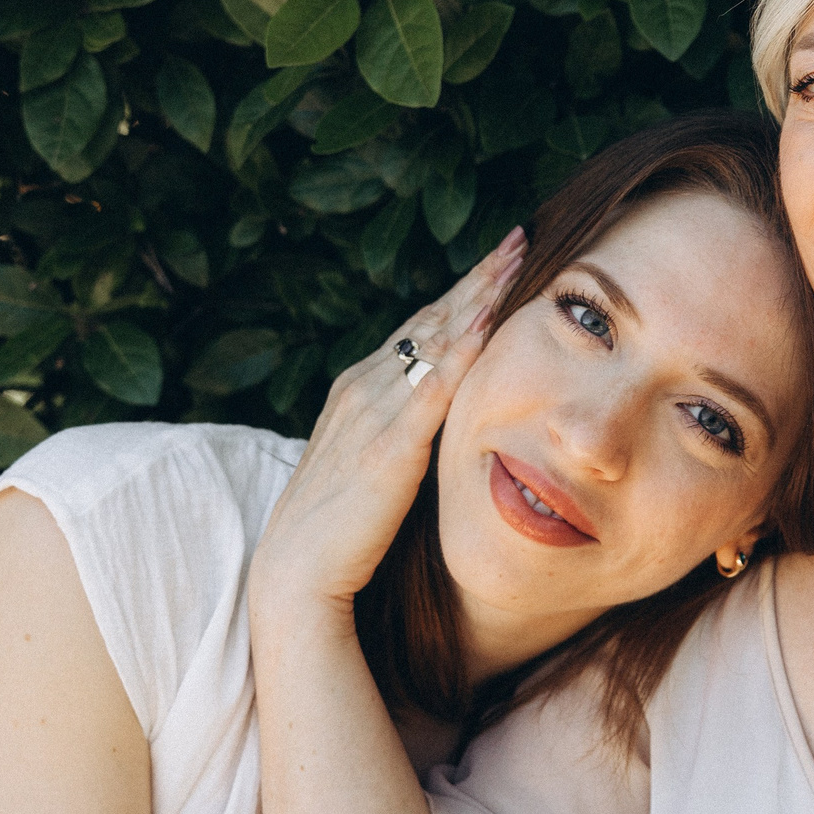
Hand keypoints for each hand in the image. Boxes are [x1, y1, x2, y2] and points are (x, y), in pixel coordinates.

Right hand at [249, 228, 526, 613]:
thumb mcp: (371, 464)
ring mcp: (374, 413)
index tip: (498, 261)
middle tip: (516, 238)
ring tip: (513, 261)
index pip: (418, 328)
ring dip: (475, 297)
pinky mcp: (389, 447)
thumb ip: (400, 434)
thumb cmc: (337, 529)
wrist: (297, 575)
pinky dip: (459, 351)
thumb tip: (438, 421)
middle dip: (476, 277)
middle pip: (430, 319)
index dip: (460, 292)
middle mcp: (363, 388)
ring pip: (433, 340)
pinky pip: (431, 389)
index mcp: (357, 390)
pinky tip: (487, 322)